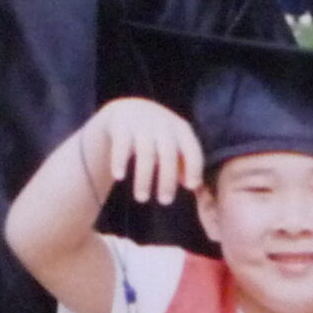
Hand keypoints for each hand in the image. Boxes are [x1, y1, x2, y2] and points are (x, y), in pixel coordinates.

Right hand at [82, 98, 203, 205]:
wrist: (126, 110)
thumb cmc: (156, 135)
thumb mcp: (172, 144)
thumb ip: (184, 163)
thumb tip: (192, 185)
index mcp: (181, 129)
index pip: (192, 149)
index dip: (194, 167)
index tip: (190, 187)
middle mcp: (163, 124)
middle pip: (168, 154)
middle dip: (167, 179)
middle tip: (165, 202)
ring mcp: (141, 123)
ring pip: (145, 153)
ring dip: (144, 178)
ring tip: (142, 198)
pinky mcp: (121, 125)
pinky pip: (121, 145)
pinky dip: (119, 161)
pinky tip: (118, 177)